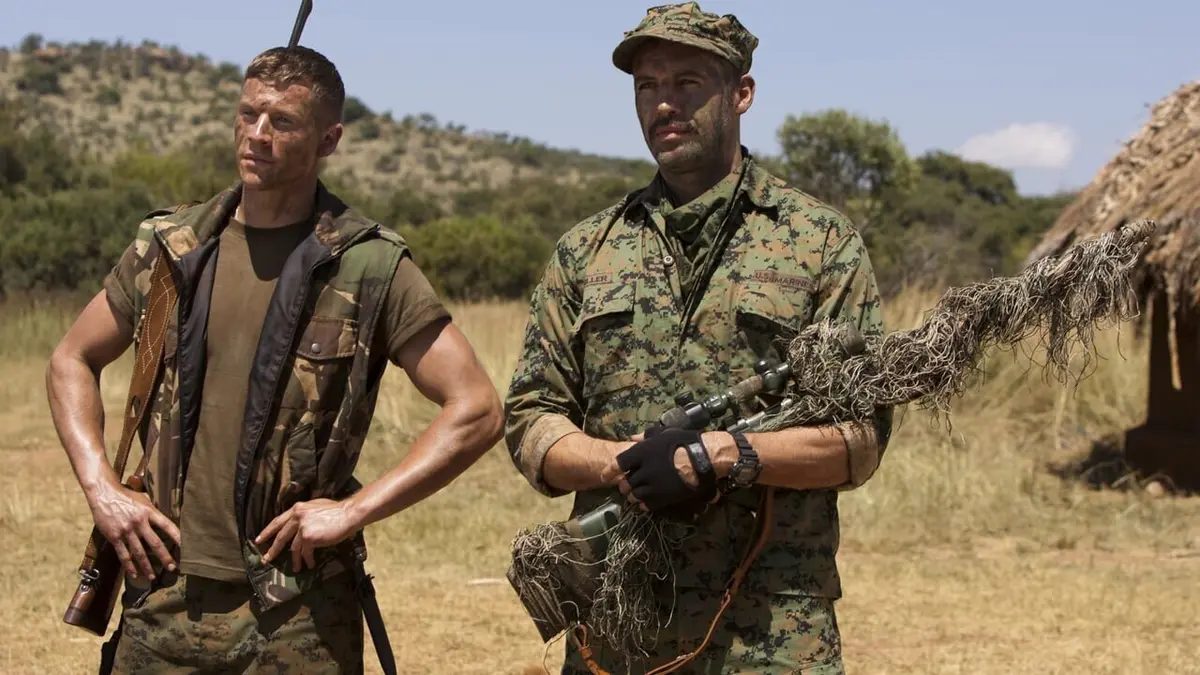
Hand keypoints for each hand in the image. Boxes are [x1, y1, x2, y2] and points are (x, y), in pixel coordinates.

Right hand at [89, 482, 180, 580]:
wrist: (103, 494)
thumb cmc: (126, 496)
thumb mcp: (143, 500)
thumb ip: (153, 512)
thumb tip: (165, 523)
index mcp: (149, 512)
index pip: (168, 526)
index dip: (178, 537)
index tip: (186, 548)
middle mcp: (139, 522)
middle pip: (155, 543)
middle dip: (165, 557)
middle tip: (173, 568)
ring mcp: (126, 531)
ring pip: (139, 553)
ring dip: (146, 566)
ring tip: (153, 577)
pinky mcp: (114, 537)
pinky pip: (123, 555)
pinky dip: (129, 566)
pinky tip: (134, 574)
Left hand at [254, 499, 359, 571]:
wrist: (348, 514)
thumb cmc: (336, 511)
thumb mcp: (315, 507)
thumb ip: (304, 515)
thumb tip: (298, 526)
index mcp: (297, 508)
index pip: (277, 521)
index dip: (267, 531)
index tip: (258, 540)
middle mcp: (296, 516)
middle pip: (281, 536)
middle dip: (273, 549)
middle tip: (266, 559)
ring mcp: (301, 527)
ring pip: (293, 547)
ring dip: (294, 560)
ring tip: (296, 568)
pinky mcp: (308, 537)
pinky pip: (305, 552)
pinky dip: (307, 560)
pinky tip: (310, 564)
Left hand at [599, 427, 717, 514]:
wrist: (703, 459)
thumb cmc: (684, 442)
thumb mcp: (663, 434)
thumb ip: (645, 437)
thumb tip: (633, 438)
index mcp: (641, 453)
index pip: (618, 464)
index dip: (610, 471)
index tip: (605, 475)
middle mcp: (643, 470)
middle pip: (626, 482)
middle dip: (625, 484)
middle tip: (626, 485)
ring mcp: (653, 485)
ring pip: (635, 495)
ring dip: (633, 495)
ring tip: (636, 494)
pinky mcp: (662, 498)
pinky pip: (647, 504)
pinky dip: (644, 504)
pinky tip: (645, 502)